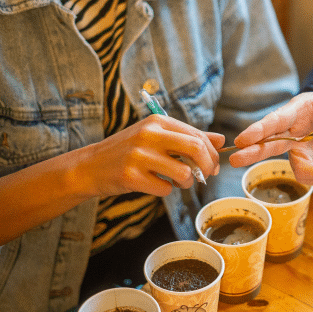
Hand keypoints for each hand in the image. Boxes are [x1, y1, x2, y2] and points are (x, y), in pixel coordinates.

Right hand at [77, 115, 224, 196]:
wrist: (90, 166)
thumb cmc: (129, 151)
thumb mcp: (157, 137)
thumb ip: (188, 137)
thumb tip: (222, 140)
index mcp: (157, 121)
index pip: (197, 136)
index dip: (211, 154)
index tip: (212, 166)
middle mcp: (148, 134)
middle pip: (196, 149)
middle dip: (206, 166)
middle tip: (204, 176)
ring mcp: (138, 155)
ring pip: (183, 173)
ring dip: (186, 183)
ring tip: (175, 182)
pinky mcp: (130, 176)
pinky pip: (165, 189)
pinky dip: (166, 190)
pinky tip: (154, 184)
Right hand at [228, 86, 312, 186]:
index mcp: (299, 109)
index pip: (276, 120)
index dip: (260, 129)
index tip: (244, 139)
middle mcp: (294, 129)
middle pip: (269, 142)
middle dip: (253, 152)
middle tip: (234, 160)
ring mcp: (300, 145)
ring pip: (293, 165)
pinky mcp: (310, 158)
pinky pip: (310, 173)